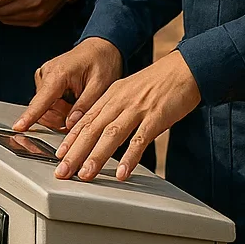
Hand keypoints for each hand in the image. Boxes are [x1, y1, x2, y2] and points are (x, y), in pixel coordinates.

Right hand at [12, 37, 123, 132]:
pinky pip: (48, 103)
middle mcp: (46, 74)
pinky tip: (72, 100)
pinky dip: (60, 108)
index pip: (41, 100)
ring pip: (45, 109)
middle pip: (44, 110)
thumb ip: (85, 105)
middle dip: (61, 118)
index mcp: (59, 74)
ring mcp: (43, 77)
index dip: (30, 116)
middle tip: (80, 112)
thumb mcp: (100, 85)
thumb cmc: (102, 62)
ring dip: (61, 113)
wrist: (100, 48)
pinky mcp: (45, 81)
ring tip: (78, 102)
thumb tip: (71, 124)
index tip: (18, 127)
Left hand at [53, 50, 200, 181]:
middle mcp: (120, 101)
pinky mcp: (156, 116)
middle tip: (63, 171)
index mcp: (112, 95)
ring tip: (85, 174)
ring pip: (111, 134)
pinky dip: (130, 156)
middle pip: (92, 129)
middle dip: (75, 152)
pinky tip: (123, 172)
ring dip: (97, 157)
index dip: (71, 139)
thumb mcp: (130, 92)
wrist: (185, 68)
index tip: (59, 155)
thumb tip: (100, 131)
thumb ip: (115, 109)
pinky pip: (140, 139)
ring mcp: (137, 108)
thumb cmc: (159, 83)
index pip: (86, 119)